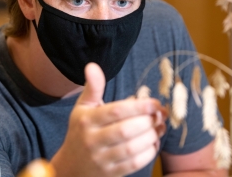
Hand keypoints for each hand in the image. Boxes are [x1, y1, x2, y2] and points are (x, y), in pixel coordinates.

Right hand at [51, 63, 166, 176]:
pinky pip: (134, 164)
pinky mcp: (110, 173)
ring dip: (151, 137)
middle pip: (126, 130)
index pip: (117, 110)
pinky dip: (148, 153)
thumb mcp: (83, 108)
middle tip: (160, 116)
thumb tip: (92, 66)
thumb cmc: (81, 131)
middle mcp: (92, 140)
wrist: (70, 166)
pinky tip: (153, 143)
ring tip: (159, 128)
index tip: (156, 103)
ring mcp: (101, 159)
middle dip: (148, 122)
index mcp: (87, 120)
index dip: (140, 106)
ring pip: (132, 148)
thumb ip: (93, 88)